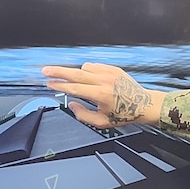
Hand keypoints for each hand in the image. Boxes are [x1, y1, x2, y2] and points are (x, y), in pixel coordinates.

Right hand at [40, 63, 163, 128]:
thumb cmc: (123, 115)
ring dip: (77, 74)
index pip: (75, 88)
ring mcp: (109, 72)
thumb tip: (71, 104)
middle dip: (58, 72)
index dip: (60, 86)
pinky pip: (94, 65)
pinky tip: (89, 79)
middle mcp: (104, 81)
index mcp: (101, 95)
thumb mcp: (101, 122)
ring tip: (78, 83)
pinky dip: (88, 71)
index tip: (49, 84)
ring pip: (84, 68)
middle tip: (45, 71)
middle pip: (76, 74)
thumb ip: (83, 115)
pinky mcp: (113, 68)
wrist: (143, 104)